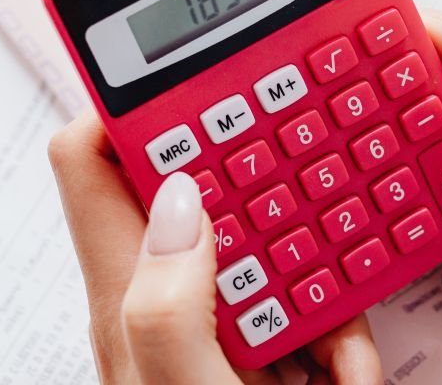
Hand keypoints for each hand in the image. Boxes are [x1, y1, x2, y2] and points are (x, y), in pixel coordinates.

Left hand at [48, 113, 381, 384]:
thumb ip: (170, 301)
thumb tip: (185, 197)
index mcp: (127, 288)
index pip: (94, 161)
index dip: (134, 112)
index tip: (201, 86)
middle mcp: (163, 292)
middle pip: (200, 187)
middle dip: (261, 187)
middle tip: (305, 191)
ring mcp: (216, 315)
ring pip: (270, 242)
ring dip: (316, 271)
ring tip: (337, 339)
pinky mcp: (260, 339)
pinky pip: (306, 298)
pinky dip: (338, 328)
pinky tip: (347, 372)